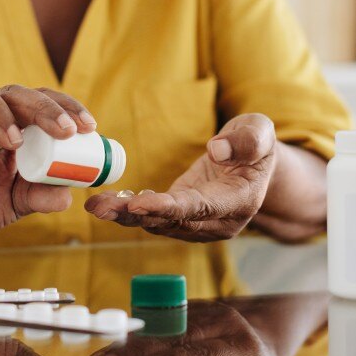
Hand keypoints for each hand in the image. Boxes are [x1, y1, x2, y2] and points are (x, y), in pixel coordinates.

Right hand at [0, 79, 97, 251]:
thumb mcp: (14, 204)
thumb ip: (39, 195)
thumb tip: (68, 194)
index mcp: (7, 127)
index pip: (37, 101)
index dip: (64, 106)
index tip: (89, 126)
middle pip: (10, 91)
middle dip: (41, 106)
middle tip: (65, 131)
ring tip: (15, 142)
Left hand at [84, 113, 277, 240]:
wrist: (254, 163)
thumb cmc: (256, 144)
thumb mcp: (259, 132)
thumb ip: (246, 141)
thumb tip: (216, 150)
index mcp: (239, 202)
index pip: (200, 208)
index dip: (168, 208)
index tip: (139, 203)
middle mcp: (218, 221)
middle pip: (173, 222)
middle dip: (135, 215)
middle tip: (100, 207)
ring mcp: (200, 223)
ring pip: (159, 223)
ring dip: (126, 215)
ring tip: (96, 205)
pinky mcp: (183, 216)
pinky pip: (155, 217)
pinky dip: (131, 210)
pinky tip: (107, 201)